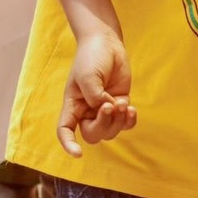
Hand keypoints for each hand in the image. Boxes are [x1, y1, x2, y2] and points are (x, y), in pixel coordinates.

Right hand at [56, 28, 135, 156]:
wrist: (106, 43)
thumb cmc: (91, 58)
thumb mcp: (88, 76)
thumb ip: (95, 95)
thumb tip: (107, 110)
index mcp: (73, 105)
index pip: (65, 130)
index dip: (69, 144)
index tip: (78, 154)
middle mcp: (87, 111)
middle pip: (93, 134)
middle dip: (103, 124)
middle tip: (111, 106)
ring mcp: (104, 108)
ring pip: (110, 130)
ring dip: (118, 121)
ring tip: (123, 104)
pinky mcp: (120, 103)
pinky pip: (125, 122)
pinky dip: (129, 120)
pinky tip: (131, 109)